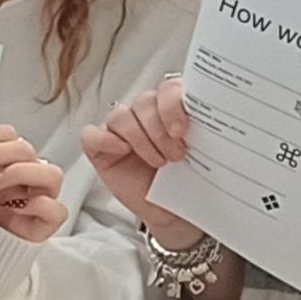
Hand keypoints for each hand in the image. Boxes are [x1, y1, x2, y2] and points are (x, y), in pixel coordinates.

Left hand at [0, 125, 67, 243]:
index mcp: (5, 163)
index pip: (5, 135)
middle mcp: (26, 176)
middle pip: (24, 149)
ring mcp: (40, 199)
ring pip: (50, 174)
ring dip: (17, 173)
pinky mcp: (46, 224)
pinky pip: (56, 209)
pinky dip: (38, 205)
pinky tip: (13, 208)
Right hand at [80, 79, 195, 244]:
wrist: (172, 211)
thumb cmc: (185, 182)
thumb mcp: (201, 154)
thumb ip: (202, 131)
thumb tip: (209, 116)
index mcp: (172, 107)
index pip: (167, 88)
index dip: (172, 105)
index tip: (182, 129)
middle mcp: (146, 114)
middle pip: (144, 101)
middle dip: (159, 128)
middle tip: (175, 153)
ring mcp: (121, 130)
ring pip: (121, 115)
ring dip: (140, 138)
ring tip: (157, 161)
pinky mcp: (101, 148)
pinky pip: (91, 134)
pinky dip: (105, 139)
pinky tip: (122, 151)